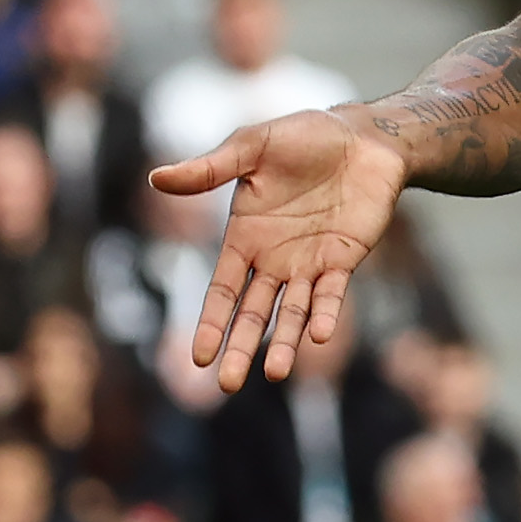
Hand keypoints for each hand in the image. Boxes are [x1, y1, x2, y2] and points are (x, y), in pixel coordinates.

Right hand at [149, 106, 409, 390]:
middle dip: (242, 347)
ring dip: (285, 342)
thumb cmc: (305, 137)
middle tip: (228, 385)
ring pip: (293, 313)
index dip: (211, 322)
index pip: (222, 290)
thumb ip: (210, 168)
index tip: (199, 357)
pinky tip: (320, 336)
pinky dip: (326, 313)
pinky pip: (333, 293)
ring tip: (275, 373)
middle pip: (254, 312)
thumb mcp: (253, 146)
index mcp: (246, 237)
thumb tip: (156, 177)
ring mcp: (311, 261)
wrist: (364, 136)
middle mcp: (275, 258)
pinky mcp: (345, 258)